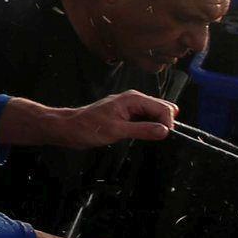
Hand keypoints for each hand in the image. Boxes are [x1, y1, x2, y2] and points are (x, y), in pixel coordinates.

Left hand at [37, 89, 178, 149]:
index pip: (163, 107)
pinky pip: (145, 119)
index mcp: (133, 99)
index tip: (166, 136)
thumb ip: (142, 130)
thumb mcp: (117, 131)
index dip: (168, 122)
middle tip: (159, 138)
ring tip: (149, 138)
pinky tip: (143, 135)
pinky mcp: (127, 115)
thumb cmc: (87, 127)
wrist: (69, 128)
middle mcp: (134, 100)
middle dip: (165, 123)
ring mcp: (130, 107)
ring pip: (155, 115)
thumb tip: (164, 131)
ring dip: (156, 126)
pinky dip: (149, 127)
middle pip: (162, 109)